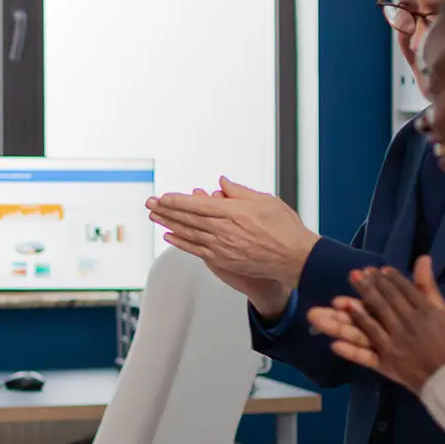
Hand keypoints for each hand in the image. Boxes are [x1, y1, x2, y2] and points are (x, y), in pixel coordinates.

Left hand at [147, 178, 318, 292]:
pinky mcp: (223, 260)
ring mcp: (221, 247)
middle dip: (166, 210)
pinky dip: (181, 242)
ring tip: (153, 217)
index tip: (162, 196)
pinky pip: (196, 250)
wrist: (295, 258)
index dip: (177, 200)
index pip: (197, 204)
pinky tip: (170, 236)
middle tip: (149, 204)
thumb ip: (239, 192)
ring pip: (188, 233)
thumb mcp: (265, 200)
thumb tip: (222, 183)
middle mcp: (222, 230)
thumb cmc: (284, 228)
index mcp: (232, 212)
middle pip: (188, 218)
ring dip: (168, 224)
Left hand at [309, 257, 444, 392]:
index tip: (380, 270)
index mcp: (427, 312)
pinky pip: (366, 347)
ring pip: (372, 317)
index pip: (405, 289)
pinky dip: (352, 338)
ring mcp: (395, 342)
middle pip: (385, 299)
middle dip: (370, 284)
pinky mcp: (387, 360)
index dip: (390, 278)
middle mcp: (408, 323)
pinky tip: (338, 331)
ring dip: (357, 303)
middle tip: (357, 273)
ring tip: (345, 292)